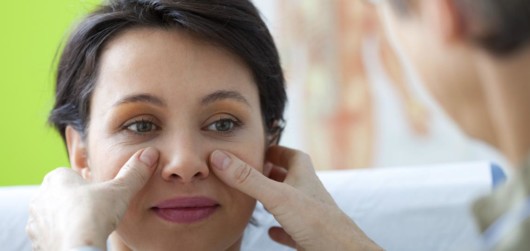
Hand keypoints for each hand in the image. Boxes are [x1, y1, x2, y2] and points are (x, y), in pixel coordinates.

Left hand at [26, 147, 158, 250]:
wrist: (78, 247)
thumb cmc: (94, 215)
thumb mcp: (120, 191)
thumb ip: (133, 173)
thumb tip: (150, 154)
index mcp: (57, 177)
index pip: (73, 176)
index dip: (90, 186)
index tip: (101, 197)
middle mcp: (41, 196)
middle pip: (63, 196)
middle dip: (77, 202)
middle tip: (97, 212)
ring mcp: (36, 220)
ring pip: (55, 216)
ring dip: (68, 220)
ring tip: (88, 228)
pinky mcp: (37, 240)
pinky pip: (50, 235)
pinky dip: (63, 237)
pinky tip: (79, 239)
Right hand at [210, 145, 381, 250]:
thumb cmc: (318, 223)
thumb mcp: (278, 196)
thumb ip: (249, 179)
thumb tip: (220, 157)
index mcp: (303, 177)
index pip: (291, 155)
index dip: (275, 149)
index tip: (257, 148)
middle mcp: (307, 194)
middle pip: (289, 177)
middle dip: (271, 173)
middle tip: (251, 172)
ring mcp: (309, 216)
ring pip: (290, 202)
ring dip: (274, 198)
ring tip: (256, 198)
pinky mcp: (308, 236)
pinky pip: (292, 229)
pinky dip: (280, 228)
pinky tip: (272, 231)